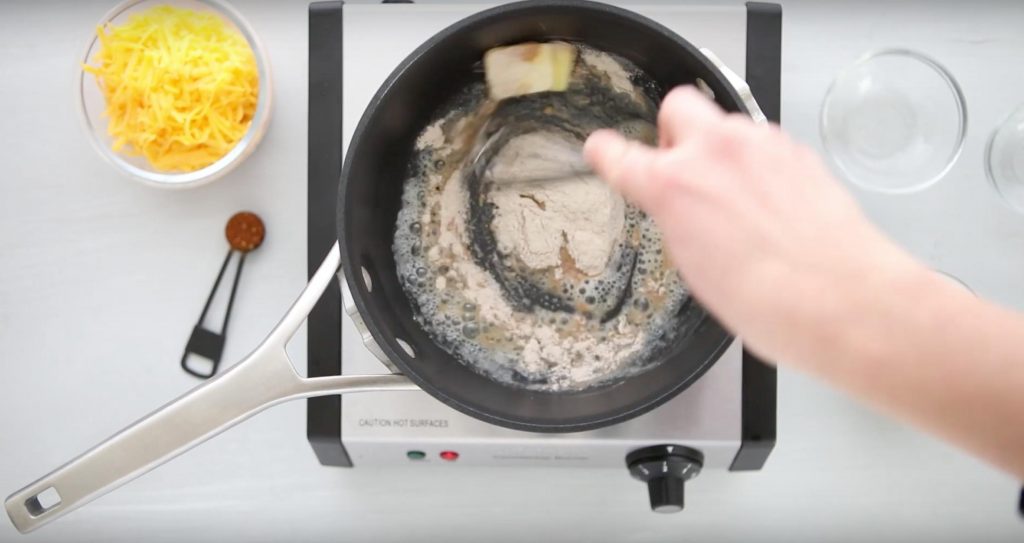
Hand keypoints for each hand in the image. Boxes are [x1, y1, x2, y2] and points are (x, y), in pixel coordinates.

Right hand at [584, 86, 924, 369]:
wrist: (841, 300)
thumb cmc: (770, 302)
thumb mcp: (696, 270)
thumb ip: (680, 223)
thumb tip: (684, 212)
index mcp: (673, 187)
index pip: (619, 155)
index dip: (606, 152)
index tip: (603, 150)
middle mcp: (714, 154)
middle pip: (679, 105)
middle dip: (673, 130)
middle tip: (681, 165)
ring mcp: (760, 147)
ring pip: (728, 124)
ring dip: (723, 151)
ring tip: (736, 199)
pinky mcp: (798, 153)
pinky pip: (766, 144)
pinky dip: (760, 165)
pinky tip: (769, 203)